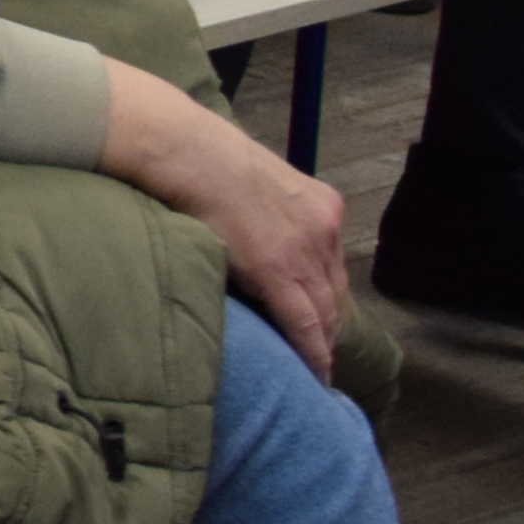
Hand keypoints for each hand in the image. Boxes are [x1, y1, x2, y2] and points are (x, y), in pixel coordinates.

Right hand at [100, 59, 347, 379]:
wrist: (188, 151)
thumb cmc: (207, 159)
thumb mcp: (258, 184)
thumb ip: (271, 214)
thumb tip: (257, 238)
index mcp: (324, 205)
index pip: (334, 265)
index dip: (330, 297)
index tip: (327, 321)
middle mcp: (326, 228)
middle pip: (336, 291)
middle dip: (331, 325)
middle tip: (323, 353)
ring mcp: (307, 250)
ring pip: (326, 311)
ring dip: (322, 340)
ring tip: (315, 368)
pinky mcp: (280, 272)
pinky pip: (305, 323)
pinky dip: (313, 351)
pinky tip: (317, 373)